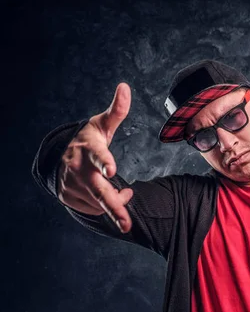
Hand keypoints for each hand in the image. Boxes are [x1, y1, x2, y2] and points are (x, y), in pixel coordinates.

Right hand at [57, 83, 133, 232]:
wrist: (60, 157)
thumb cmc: (89, 140)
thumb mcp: (101, 125)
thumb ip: (117, 111)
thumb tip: (125, 87)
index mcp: (89, 148)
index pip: (98, 155)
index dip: (105, 162)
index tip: (112, 170)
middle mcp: (78, 169)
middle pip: (99, 192)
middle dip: (115, 208)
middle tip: (127, 224)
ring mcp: (72, 186)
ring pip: (101, 202)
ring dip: (116, 201)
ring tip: (120, 190)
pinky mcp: (69, 198)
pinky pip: (95, 209)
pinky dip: (105, 206)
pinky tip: (106, 194)